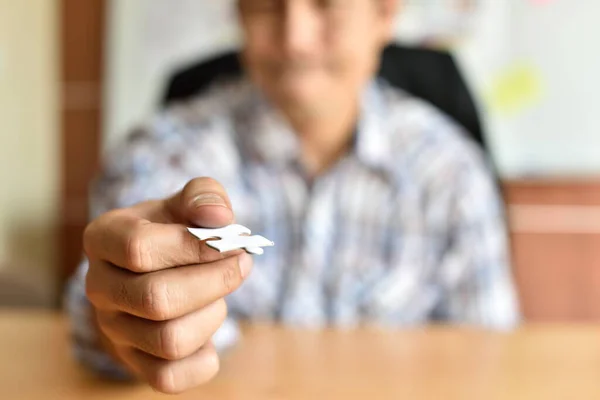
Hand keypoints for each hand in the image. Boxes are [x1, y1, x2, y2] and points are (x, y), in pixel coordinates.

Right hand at [84, 178, 251, 393]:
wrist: (156, 269)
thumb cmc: (174, 231)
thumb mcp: (186, 204)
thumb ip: (204, 197)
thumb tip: (219, 217)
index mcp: (103, 239)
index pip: (138, 248)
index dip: (194, 247)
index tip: (228, 242)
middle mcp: (98, 288)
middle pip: (157, 299)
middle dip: (215, 282)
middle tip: (242, 264)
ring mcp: (113, 331)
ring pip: (169, 340)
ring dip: (213, 314)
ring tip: (220, 294)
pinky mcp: (134, 364)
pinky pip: (171, 378)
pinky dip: (206, 356)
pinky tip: (208, 323)